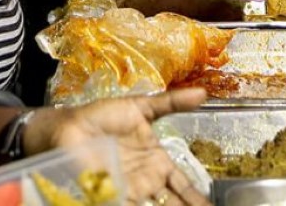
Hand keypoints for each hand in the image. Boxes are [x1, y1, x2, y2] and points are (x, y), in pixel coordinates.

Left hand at [23, 89, 210, 205]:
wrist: (71, 127)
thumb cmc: (103, 116)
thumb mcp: (140, 107)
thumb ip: (171, 103)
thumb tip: (203, 92)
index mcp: (157, 161)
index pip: (183, 185)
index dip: (198, 197)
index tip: (214, 205)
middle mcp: (147, 180)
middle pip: (173, 203)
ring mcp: (130, 189)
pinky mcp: (113, 194)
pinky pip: (132, 205)